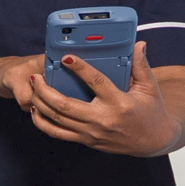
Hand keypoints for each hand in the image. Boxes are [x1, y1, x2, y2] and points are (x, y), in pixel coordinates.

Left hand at [5, 44, 178, 155]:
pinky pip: (59, 134)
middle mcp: (102, 120)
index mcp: (119, 103)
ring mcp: (92, 133)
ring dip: (40, 104)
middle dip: (45, 91)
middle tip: (35, 77)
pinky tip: (35, 110)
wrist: (152, 141)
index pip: (96, 83)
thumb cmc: (151, 111)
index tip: (66, 57)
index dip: (80, 69)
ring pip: (58, 121)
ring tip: (32, 89)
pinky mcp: (87, 141)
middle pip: (66, 106)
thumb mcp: (150, 87)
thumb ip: (141, 65)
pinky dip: (43, 123)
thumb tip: (138, 44)